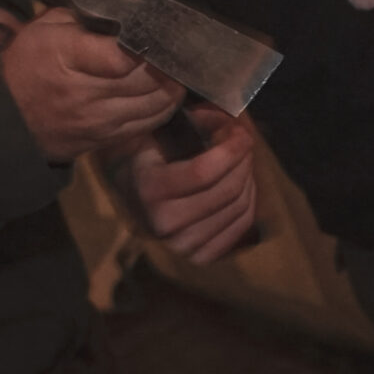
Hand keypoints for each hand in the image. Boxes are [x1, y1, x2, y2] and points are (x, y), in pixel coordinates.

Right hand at [0, 8, 181, 160]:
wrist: (2, 116)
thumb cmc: (25, 64)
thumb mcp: (46, 26)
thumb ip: (90, 13)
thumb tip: (133, 6)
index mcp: (68, 57)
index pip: (125, 55)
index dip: (149, 42)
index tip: (160, 30)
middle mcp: (84, 94)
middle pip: (147, 80)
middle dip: (168, 63)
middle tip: (178, 48)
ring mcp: (96, 122)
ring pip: (154, 105)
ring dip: (172, 87)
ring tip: (177, 70)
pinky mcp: (102, 141)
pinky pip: (145, 125)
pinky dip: (162, 108)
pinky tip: (165, 93)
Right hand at [112, 107, 258, 263]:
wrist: (124, 186)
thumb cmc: (141, 149)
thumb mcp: (153, 126)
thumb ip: (188, 119)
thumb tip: (227, 118)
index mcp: (148, 190)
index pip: (204, 172)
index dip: (232, 148)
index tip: (241, 131)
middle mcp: (162, 224)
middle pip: (228, 190)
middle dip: (243, 158)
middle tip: (241, 139)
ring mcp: (181, 246)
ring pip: (240, 208)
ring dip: (248, 176)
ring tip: (239, 158)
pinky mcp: (198, 256)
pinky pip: (240, 227)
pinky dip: (249, 201)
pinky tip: (240, 182)